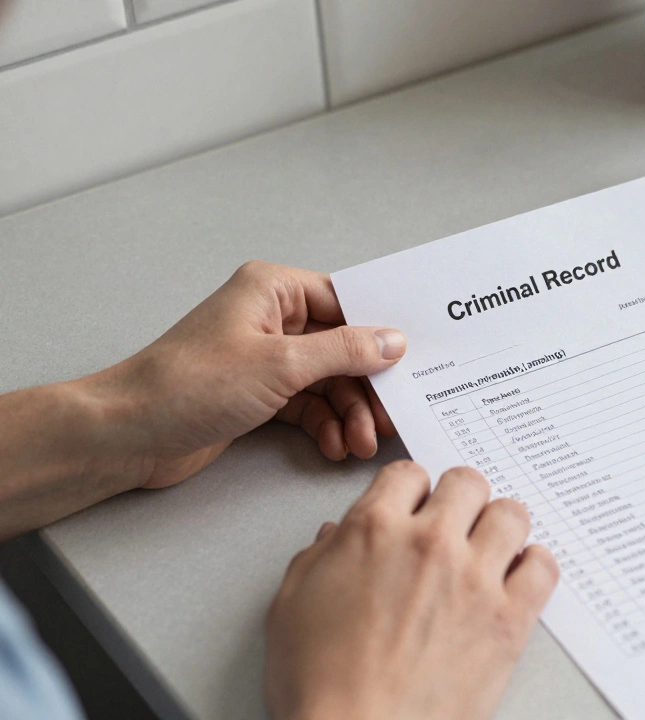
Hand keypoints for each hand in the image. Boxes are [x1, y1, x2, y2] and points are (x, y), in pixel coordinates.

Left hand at [100, 261, 406, 487]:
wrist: (129, 434)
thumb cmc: (187, 386)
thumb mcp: (281, 365)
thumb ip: (345, 352)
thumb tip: (392, 341)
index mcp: (274, 290)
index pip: (348, 303)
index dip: (381, 334)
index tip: (412, 362)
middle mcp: (271, 318)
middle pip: (343, 348)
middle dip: (366, 388)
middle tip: (386, 419)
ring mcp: (265, 357)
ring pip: (330, 381)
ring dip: (349, 413)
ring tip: (358, 443)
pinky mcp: (259, 393)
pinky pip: (310, 404)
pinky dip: (326, 424)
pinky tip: (335, 445)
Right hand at [265, 462, 557, 719]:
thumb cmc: (319, 685)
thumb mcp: (290, 606)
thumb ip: (318, 557)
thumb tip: (337, 537)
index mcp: (374, 530)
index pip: (408, 474)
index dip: (411, 491)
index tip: (414, 508)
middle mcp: (430, 543)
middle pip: (467, 483)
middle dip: (459, 500)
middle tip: (454, 525)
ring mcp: (475, 579)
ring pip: (512, 513)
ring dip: (501, 526)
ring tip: (490, 549)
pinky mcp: (509, 619)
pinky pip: (543, 566)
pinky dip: (535, 566)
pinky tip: (518, 578)